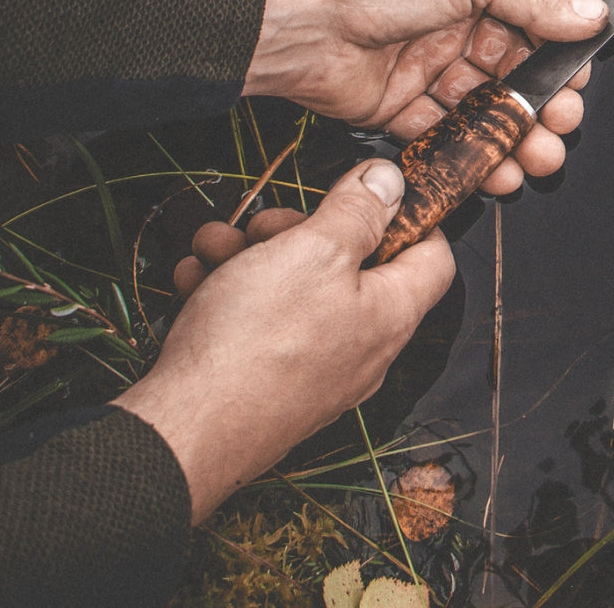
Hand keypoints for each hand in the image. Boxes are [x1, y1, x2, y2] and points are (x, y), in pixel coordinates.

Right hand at [115, 160, 453, 522]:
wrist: (182, 432)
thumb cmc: (255, 341)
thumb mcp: (314, 250)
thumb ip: (358, 210)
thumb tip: (392, 182)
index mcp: (390, 313)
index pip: (432, 256)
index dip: (409, 216)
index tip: (368, 193)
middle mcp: (362, 348)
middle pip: (349, 267)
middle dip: (299, 231)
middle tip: (262, 223)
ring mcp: (315, 372)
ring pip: (293, 290)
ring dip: (251, 256)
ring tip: (214, 246)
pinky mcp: (269, 387)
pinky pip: (260, 326)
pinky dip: (229, 295)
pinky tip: (195, 280)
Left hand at [243, 0, 606, 194]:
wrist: (298, 10)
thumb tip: (590, 13)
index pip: (530, 27)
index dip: (555, 60)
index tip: (575, 87)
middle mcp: (449, 25)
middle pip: (510, 76)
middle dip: (540, 108)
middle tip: (559, 130)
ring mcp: (422, 68)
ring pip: (480, 112)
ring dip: (512, 139)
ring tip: (535, 160)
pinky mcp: (394, 108)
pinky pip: (441, 138)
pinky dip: (470, 158)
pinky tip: (494, 171)